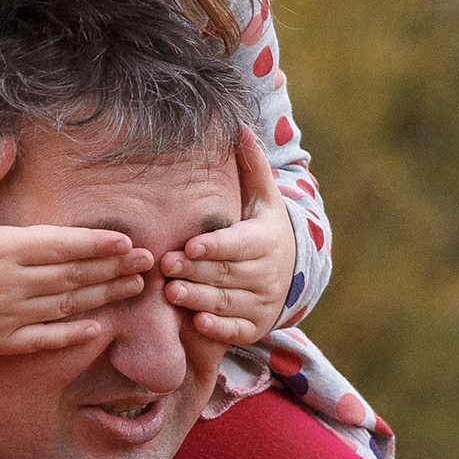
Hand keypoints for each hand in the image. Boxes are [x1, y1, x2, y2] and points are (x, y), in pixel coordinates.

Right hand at [0, 142, 153, 352]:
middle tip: (148, 262)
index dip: (96, 243)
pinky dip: (71, 335)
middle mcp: (9, 283)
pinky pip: (43, 339)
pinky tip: (97, 328)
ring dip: (104, 297)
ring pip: (65, 306)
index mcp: (1, 247)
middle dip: (113, 268)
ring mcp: (6, 315)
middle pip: (72, 276)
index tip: (126, 240)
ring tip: (135, 288)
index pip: (60, 245)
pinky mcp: (0, 340)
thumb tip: (9, 142)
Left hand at [158, 127, 296, 345]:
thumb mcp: (263, 199)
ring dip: (200, 298)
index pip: (239, 244)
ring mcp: (262, 302)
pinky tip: (198, 323)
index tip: (191, 246)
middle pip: (228, 273)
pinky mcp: (254, 325)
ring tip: (172, 293)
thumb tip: (241, 127)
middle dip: (197, 271)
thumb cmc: (262, 229)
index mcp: (265, 240)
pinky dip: (219, 328)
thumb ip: (252, 167)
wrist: (292, 273)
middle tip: (166, 266)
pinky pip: (237, 330)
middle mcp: (266, 273)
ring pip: (228, 302)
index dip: (216, 247)